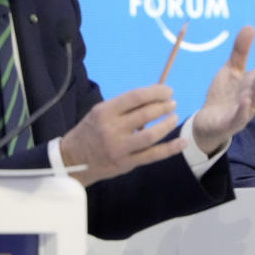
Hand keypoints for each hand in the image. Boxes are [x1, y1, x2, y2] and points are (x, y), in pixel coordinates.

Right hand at [60, 84, 185, 187]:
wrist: (72, 160)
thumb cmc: (91, 131)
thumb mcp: (100, 112)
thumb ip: (124, 106)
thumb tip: (154, 95)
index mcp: (104, 112)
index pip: (135, 97)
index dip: (156, 92)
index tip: (168, 91)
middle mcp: (112, 129)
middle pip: (145, 114)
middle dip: (164, 106)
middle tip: (172, 103)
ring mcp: (119, 148)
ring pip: (151, 135)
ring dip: (167, 124)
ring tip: (174, 117)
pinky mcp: (126, 163)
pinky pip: (152, 155)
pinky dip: (170, 149)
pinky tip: (182, 142)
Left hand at [193, 26, 254, 155]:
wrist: (207, 121)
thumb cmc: (224, 94)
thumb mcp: (231, 69)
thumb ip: (240, 51)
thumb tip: (250, 26)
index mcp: (253, 83)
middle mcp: (252, 96)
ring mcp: (243, 111)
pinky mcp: (231, 124)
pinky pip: (239, 118)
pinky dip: (243, 110)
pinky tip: (245, 100)